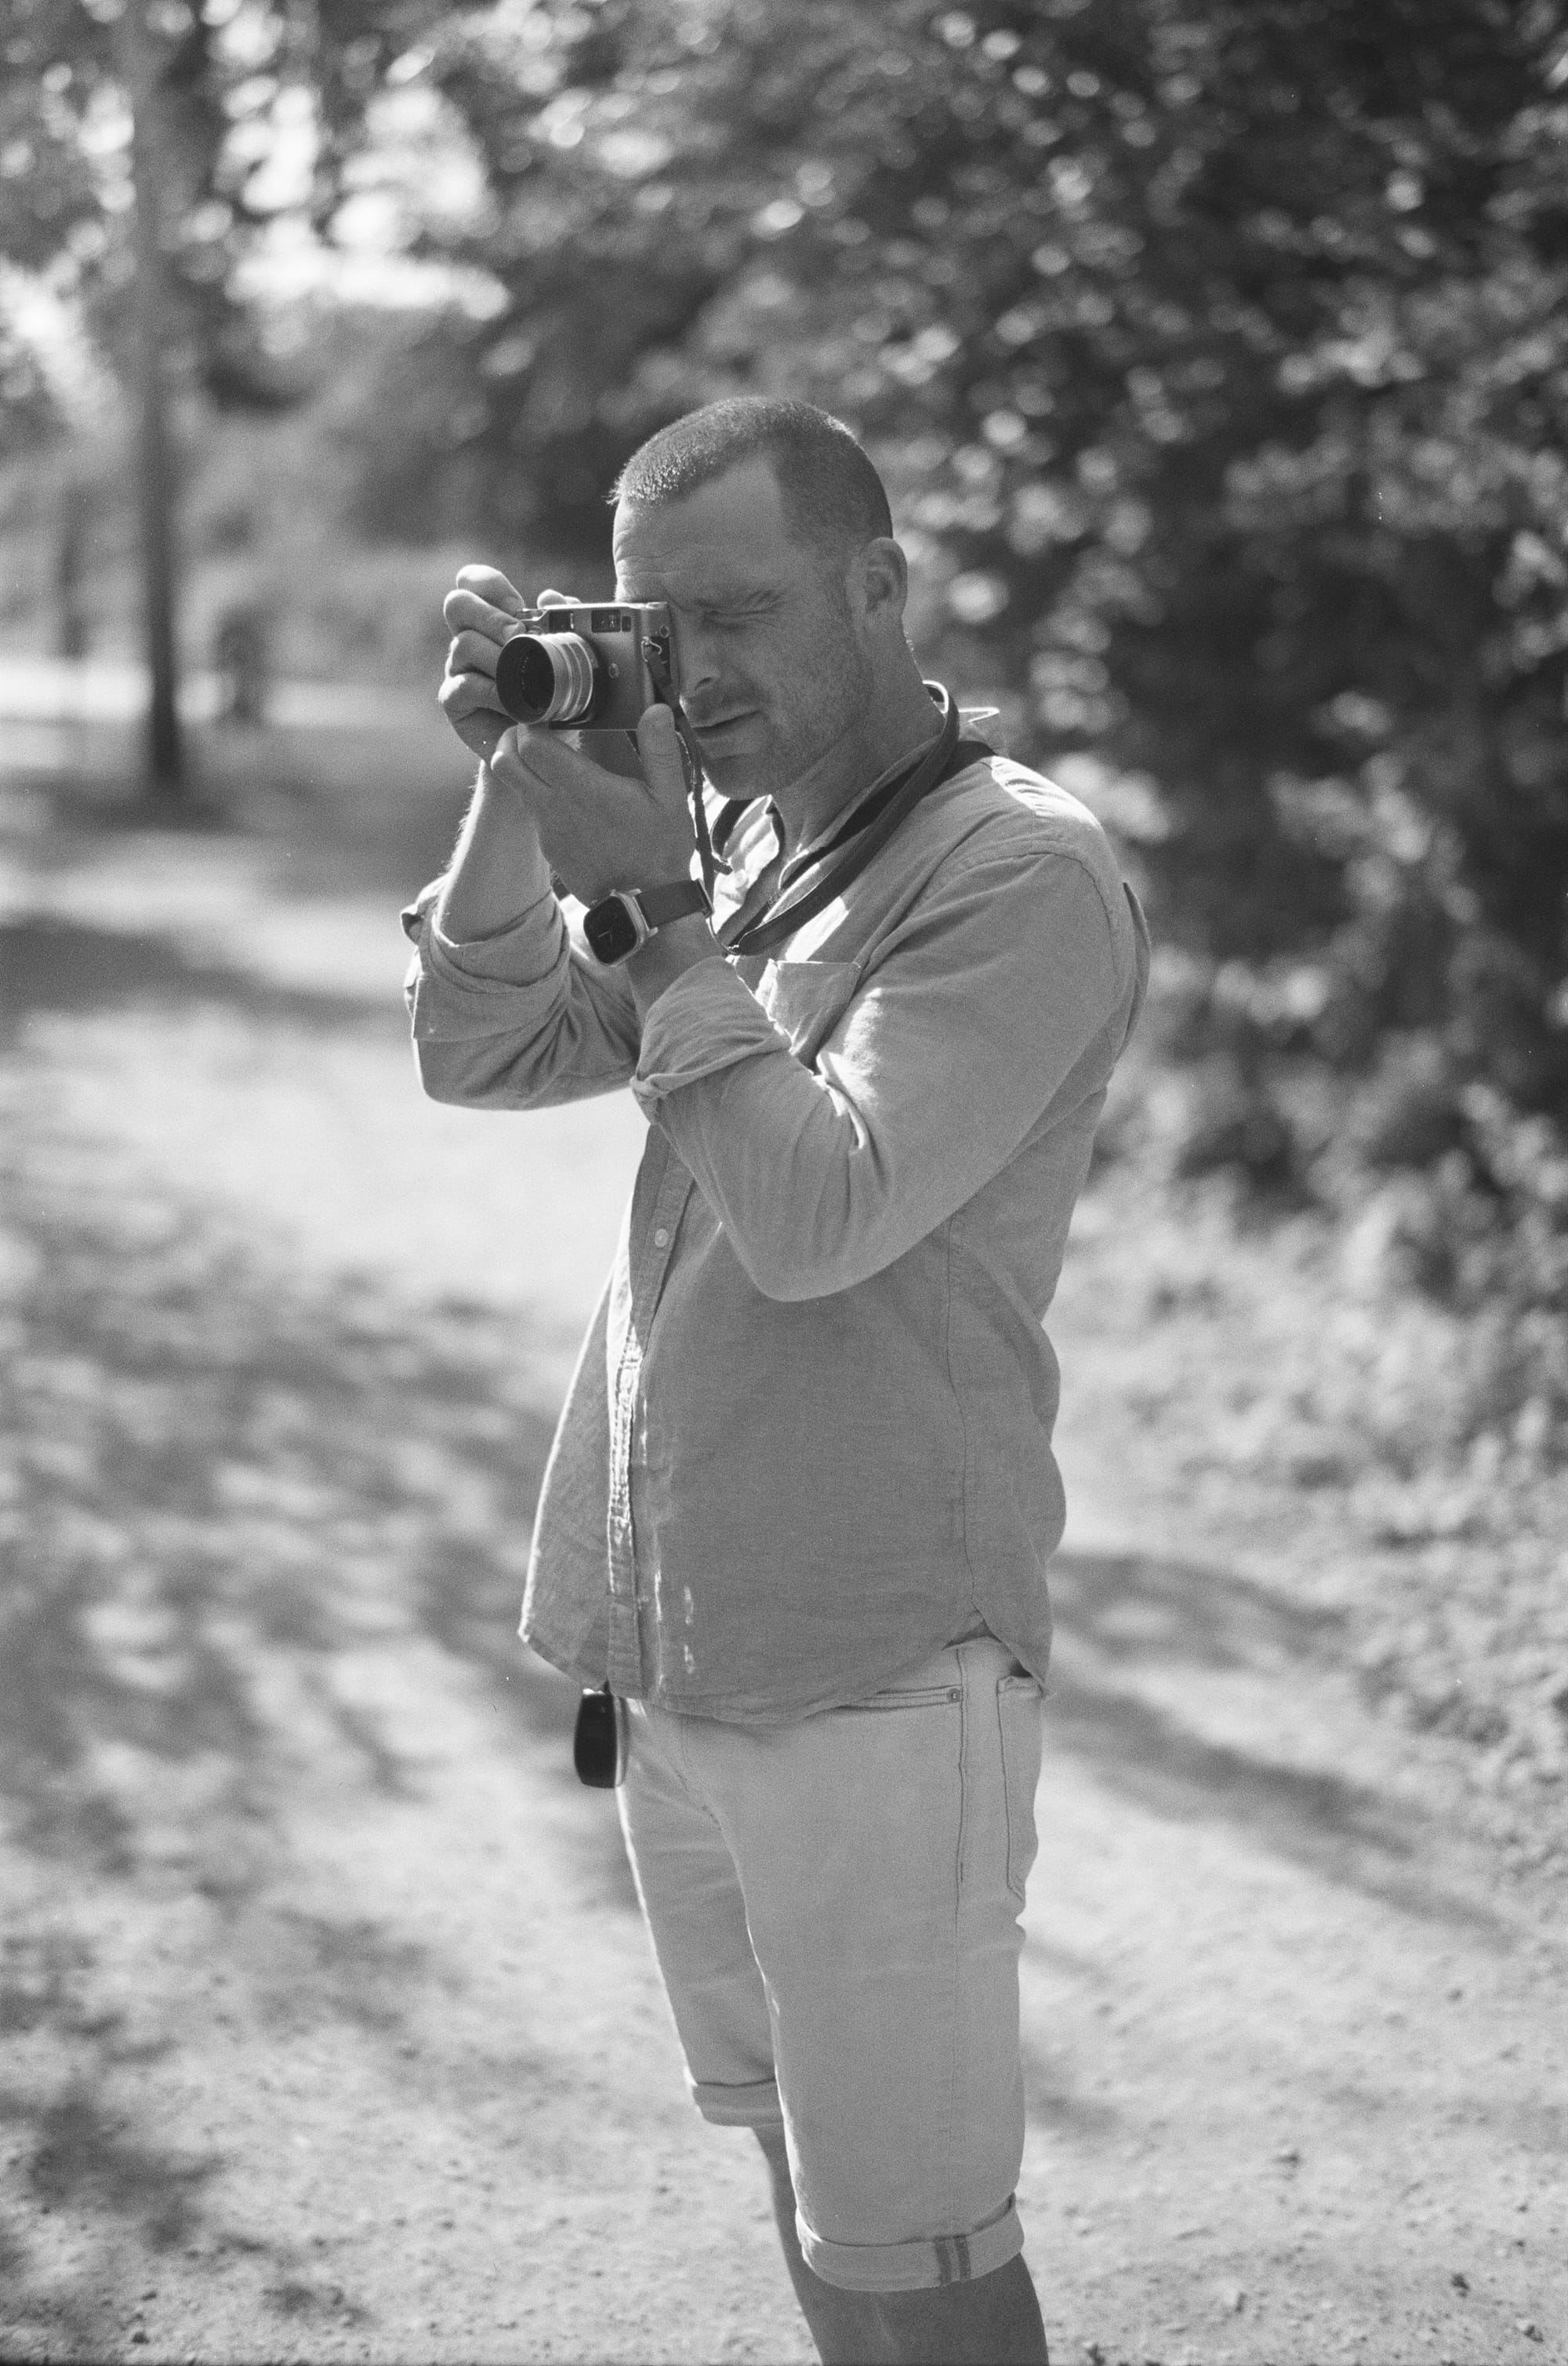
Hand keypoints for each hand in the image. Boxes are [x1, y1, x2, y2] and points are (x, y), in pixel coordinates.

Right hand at [439, 569, 576, 764]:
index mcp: (493, 619)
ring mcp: (459, 668)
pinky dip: (492, 693)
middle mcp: (470, 638)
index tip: (516, 604)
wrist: (544, 746)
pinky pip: (463, 686)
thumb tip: (553, 597)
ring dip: (496, 657)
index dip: (488, 583)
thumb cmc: (554, 697)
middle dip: (489, 615)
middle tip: (517, 635)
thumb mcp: (566, 659)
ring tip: (522, 675)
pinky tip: (514, 703)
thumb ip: (562, 625)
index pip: (474, 583)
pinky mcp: (454, 700)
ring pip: (463, 644)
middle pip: (456, 603)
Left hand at [491, 701, 698, 906]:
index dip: (531, 723)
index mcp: (581, 788)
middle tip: (534, 730)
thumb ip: (660, 751)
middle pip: (505, 762)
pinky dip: (537, 794)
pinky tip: (564, 793)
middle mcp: (554, 806)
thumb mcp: (671, 798)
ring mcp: (548, 830)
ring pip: (514, 787)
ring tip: (549, 757)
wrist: (644, 906)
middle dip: (512, 740)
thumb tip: (656, 709)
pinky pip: (532, 812)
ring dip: (522, 766)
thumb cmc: (660, 851)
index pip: (530, 743)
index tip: (547, 713)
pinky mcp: (550, 849)